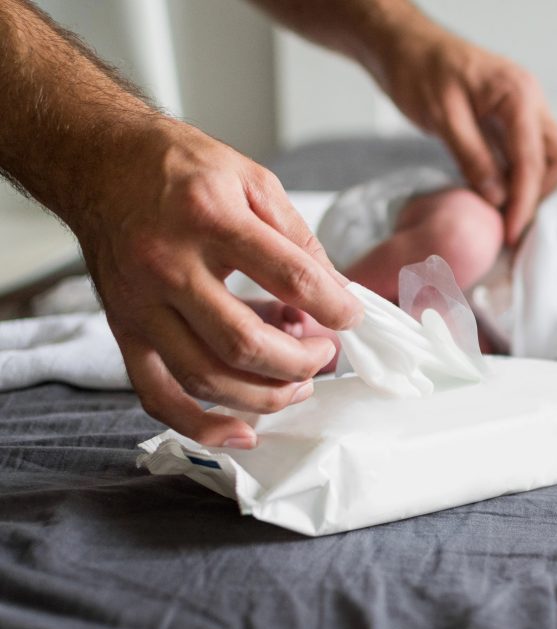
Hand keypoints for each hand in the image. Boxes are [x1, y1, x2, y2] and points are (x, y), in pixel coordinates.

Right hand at [76, 119, 362, 447]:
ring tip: (299, 384)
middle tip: (326, 353)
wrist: (98, 161)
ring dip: (264, 395)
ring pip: (206, 378)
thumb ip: (298, 238)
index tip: (353, 318)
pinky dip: (201, 426)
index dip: (334, 306)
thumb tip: (337, 292)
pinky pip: (158, 395)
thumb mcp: (253, 179)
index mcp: (211, 218)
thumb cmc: (179, 167)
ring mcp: (140, 305)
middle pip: (245, 343)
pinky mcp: (123, 330)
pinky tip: (244, 433)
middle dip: (301, 361)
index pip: (290, 278)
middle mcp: (169, 266)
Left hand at [380, 30, 556, 244]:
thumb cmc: (418, 70)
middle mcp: (529, 100)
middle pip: (556, 158)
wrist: (402, 46)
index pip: (533, 159)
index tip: (509, 233)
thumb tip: (497, 199)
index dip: (524, 201)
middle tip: (509, 224)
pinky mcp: (507, 120)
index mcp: (518, 94)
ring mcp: (521, 110)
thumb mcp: (442, 116)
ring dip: (528, 188)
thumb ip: (472, 156)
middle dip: (538, 194)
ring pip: (544, 158)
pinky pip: (522, 154)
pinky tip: (493, 197)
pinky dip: (513, 178)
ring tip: (500, 216)